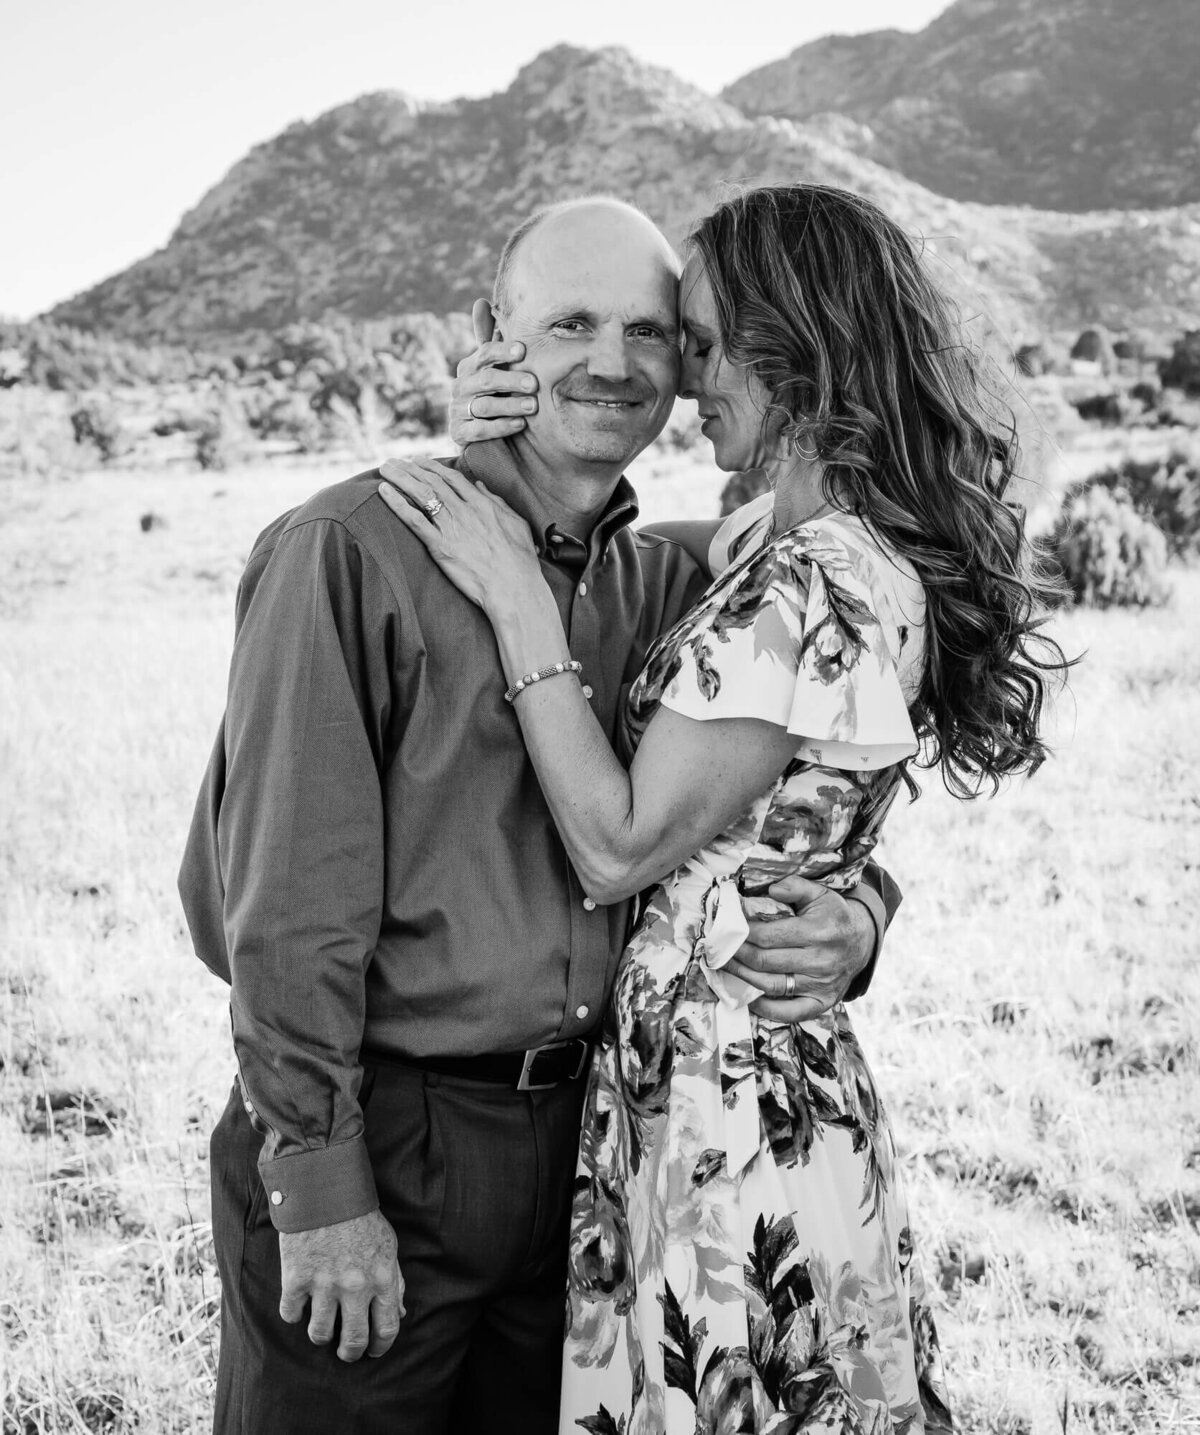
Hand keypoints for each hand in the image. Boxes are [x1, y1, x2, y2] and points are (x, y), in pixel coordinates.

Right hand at [279, 1210, 404, 1361]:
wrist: (325, 1189)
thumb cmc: (360, 1217)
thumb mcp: (387, 1244)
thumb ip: (394, 1280)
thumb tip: (397, 1314)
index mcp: (381, 1277)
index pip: (387, 1329)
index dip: (381, 1347)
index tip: (373, 1350)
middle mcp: (354, 1286)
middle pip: (353, 1341)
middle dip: (350, 1353)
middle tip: (345, 1352)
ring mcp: (323, 1284)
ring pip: (319, 1334)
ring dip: (321, 1335)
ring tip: (322, 1327)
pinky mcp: (295, 1278)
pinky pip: (291, 1315)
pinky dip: (294, 1313)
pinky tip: (300, 1303)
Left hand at [378, 456, 541, 612]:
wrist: (514, 588)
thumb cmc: (520, 560)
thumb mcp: (516, 523)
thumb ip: (497, 502)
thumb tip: (480, 486)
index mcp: (482, 504)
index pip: (452, 478)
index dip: (432, 467)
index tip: (418, 460)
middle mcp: (465, 511)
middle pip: (432, 481)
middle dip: (410, 468)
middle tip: (393, 461)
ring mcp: (451, 528)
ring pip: (421, 494)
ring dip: (400, 477)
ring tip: (384, 468)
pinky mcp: (440, 547)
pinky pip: (414, 520)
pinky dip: (397, 503)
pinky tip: (384, 491)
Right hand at [449, 298, 538, 446]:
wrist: (474, 430)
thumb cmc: (490, 391)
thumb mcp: (490, 364)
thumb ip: (488, 337)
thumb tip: (482, 301)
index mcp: (468, 366)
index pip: (484, 354)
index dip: (503, 351)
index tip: (523, 350)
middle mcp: (460, 387)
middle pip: (485, 380)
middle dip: (511, 380)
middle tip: (534, 383)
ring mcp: (457, 410)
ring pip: (484, 406)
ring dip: (510, 406)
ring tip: (533, 406)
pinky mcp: (459, 433)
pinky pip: (479, 430)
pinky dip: (500, 427)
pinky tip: (520, 424)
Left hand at [724, 876, 873, 1021]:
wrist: (862, 942)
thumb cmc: (833, 916)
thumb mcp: (820, 893)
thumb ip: (796, 886)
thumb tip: (772, 890)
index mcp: (819, 931)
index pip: (769, 935)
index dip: (743, 933)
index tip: (727, 927)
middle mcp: (821, 961)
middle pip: (765, 960)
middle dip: (737, 954)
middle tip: (718, 947)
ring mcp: (822, 985)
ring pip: (772, 985)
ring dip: (743, 976)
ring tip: (725, 965)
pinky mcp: (822, 1002)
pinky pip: (790, 1012)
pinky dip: (767, 1009)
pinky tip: (749, 998)